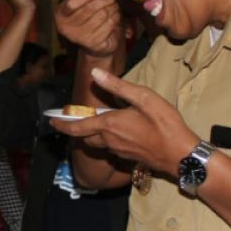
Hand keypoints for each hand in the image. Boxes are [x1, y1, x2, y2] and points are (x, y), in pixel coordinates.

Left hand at [51, 67, 197, 176]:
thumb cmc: (164, 124)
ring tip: (96, 124)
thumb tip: (96, 73)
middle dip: (77, 129)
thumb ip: (118, 86)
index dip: (62, 125)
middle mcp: (109, 140)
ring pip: (97, 143)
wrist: (180, 154)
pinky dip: (107, 140)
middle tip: (73, 120)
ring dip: (92, 135)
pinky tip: (119, 132)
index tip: (51, 122)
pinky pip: (110, 148)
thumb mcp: (144, 98)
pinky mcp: (128, 157)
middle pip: (85, 136)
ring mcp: (118, 151)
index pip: (77, 127)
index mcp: (109, 124)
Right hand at [54, 0, 122, 57]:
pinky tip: (115, 15)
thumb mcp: (78, 4)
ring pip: (102, 15)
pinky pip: (110, 24)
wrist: (94, 43)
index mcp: (61, 16)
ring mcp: (81, 37)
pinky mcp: (95, 43)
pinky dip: (116, 17)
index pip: (72, 3)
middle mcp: (68, 28)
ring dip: (112, 7)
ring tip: (114, 4)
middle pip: (90, 8)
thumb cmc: (85, 19)